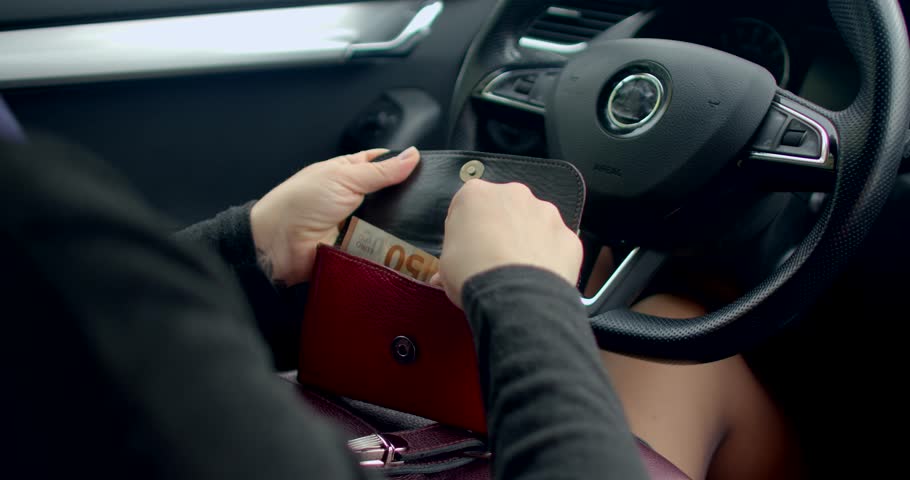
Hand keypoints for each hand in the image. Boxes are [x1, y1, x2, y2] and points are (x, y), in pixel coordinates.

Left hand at [251, 147, 419, 285]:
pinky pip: (383, 250)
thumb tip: (413, 156)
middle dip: (408, 200)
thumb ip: (380, 171)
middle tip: (433, 202)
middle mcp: (355, 198)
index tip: (429, 169)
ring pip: (391, 224)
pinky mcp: (359, 250)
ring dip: (403, 226)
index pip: (382, 164)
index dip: (402, 164)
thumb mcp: (343, 177)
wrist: (278, 245)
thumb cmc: (301, 203)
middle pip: (391, 197)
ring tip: (427, 225)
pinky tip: (411, 247)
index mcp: (349, 173)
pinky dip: (393, 249)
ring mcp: (358, 225)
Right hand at [431, 180, 582, 307]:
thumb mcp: (445, 269)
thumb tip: (441, 278)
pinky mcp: (568, 235)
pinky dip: (550, 257)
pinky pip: (556, 244)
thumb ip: (447, 263)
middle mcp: (514, 194)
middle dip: (501, 228)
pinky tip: (539, 278)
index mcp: (475, 194)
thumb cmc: (472, 274)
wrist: (515, 296)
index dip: (465, 228)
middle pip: (505, 208)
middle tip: (492, 258)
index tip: (465, 248)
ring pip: (535, 222)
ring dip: (528, 239)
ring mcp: (546, 212)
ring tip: (519, 271)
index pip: (466, 205)